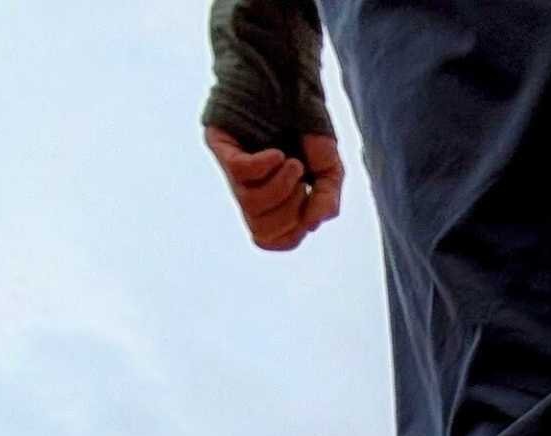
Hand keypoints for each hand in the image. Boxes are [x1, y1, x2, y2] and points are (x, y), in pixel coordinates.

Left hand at [203, 128, 342, 251]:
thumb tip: (312, 224)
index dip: (293, 233)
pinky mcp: (221, 146)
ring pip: (250, 204)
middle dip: (290, 211)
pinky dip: (265, 166)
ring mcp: (232, 169)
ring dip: (282, 187)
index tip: (309, 205)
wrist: (291, 80)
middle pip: (261, 231)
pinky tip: (277, 153)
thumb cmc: (307, 126)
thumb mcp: (329, 170)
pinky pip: (240, 173)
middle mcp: (248, 188)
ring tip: (293, 161)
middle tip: (302, 182)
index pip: (272, 241)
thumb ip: (326, 200)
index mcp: (270, 200)